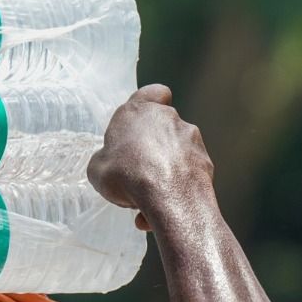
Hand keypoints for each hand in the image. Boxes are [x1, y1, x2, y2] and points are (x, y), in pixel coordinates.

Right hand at [87, 85, 214, 230]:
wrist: (167, 197)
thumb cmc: (127, 176)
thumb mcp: (96, 169)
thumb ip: (104, 160)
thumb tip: (110, 165)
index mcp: (138, 111)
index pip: (153, 92)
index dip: (151, 102)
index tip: (142, 121)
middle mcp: (168, 119)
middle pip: (161, 128)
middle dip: (150, 150)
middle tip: (136, 173)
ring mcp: (190, 139)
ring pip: (174, 154)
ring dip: (162, 172)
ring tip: (147, 200)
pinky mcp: (205, 160)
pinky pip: (186, 173)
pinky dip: (176, 188)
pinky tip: (161, 209)